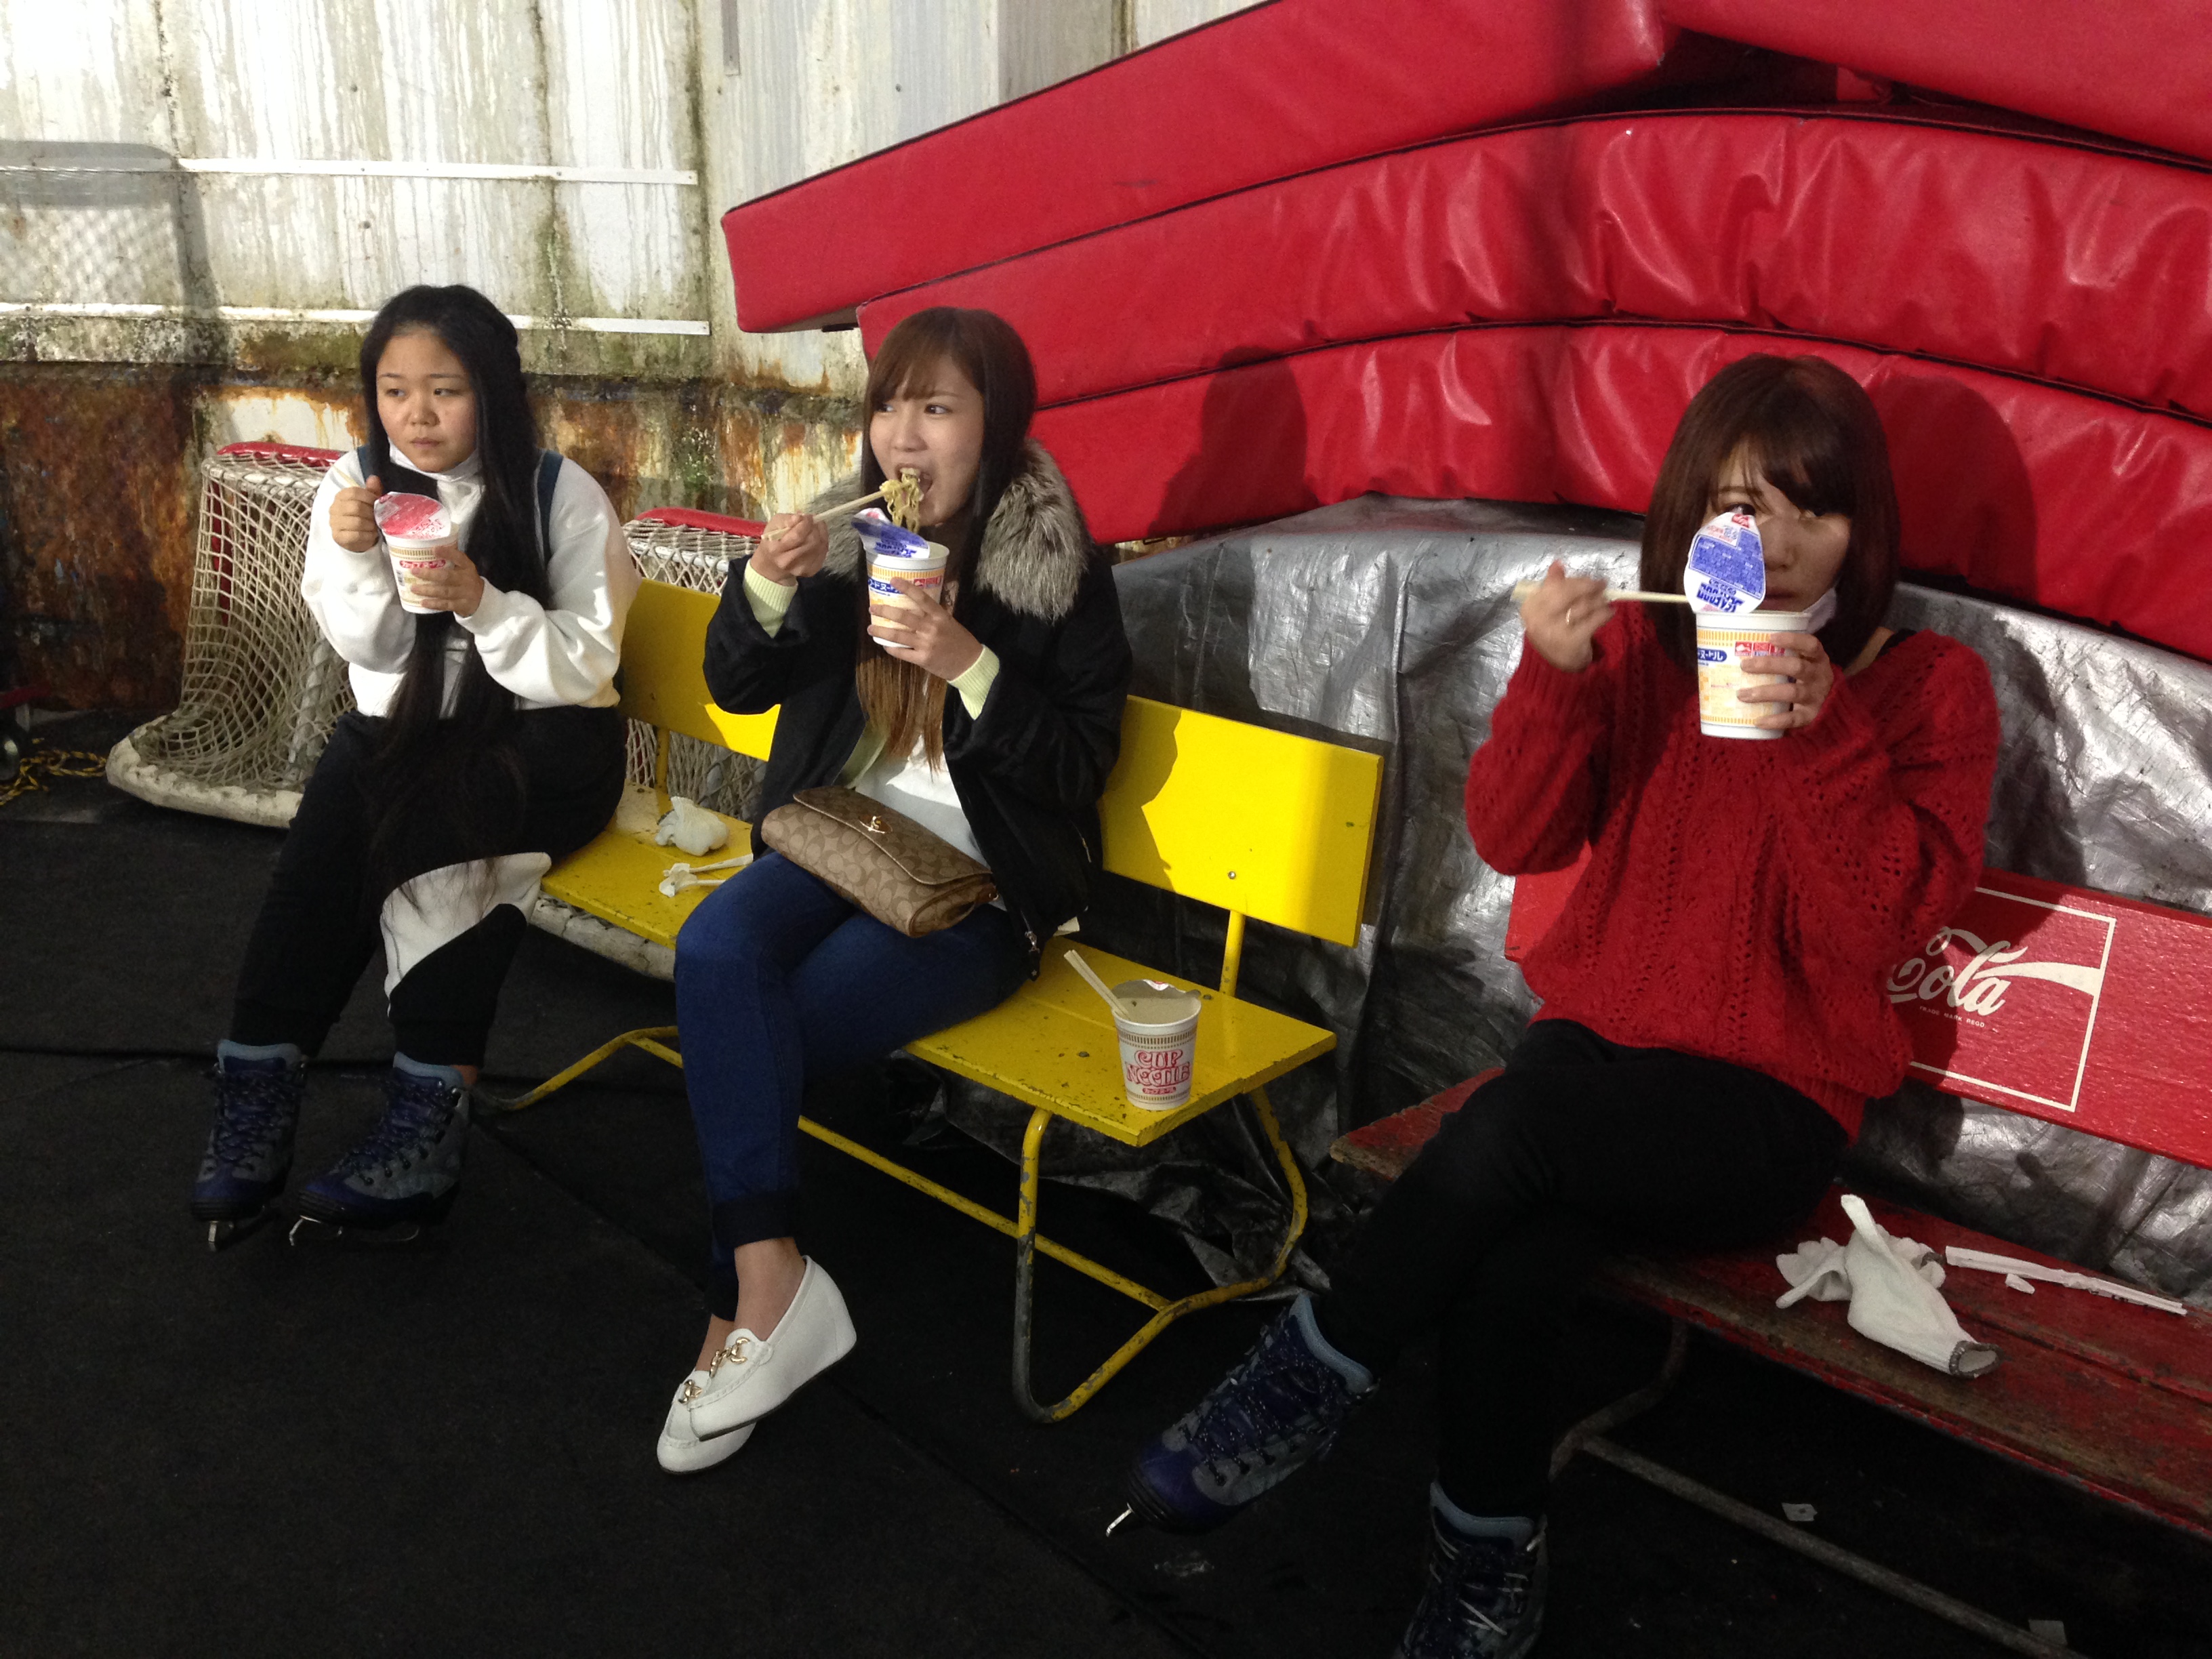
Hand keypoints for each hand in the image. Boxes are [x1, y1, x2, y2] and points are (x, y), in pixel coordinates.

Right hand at [331, 474, 382, 552]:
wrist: (358, 538)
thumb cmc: (364, 516)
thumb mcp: (369, 502)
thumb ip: (372, 490)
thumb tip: (374, 478)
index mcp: (341, 496)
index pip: (354, 492)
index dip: (369, 497)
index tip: (378, 504)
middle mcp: (335, 508)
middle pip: (356, 507)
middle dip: (371, 513)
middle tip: (379, 518)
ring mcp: (334, 523)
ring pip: (357, 522)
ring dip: (371, 525)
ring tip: (376, 527)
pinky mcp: (338, 537)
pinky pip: (356, 535)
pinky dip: (368, 535)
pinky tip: (372, 535)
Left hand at [403, 541, 485, 617]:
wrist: (482, 600)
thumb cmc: (466, 580)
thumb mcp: (463, 568)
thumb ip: (450, 561)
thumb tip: (426, 551)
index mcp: (467, 567)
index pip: (459, 557)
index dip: (447, 553)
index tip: (434, 549)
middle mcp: (467, 579)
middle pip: (447, 576)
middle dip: (429, 574)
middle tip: (414, 571)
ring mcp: (465, 593)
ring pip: (444, 591)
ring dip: (427, 590)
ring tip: (413, 588)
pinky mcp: (461, 605)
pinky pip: (445, 605)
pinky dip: (434, 604)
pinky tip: (423, 602)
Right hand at [752, 513, 825, 584]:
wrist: (773, 563)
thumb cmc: (774, 539)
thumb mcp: (774, 525)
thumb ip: (787, 520)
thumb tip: (800, 517)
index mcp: (776, 549)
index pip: (798, 535)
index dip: (806, 523)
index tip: (808, 516)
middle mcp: (788, 561)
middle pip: (812, 542)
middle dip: (815, 528)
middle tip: (813, 522)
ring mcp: (800, 568)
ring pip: (820, 547)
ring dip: (821, 533)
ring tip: (815, 528)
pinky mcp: (810, 571)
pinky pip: (823, 553)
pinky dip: (823, 542)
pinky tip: (817, 538)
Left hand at [868, 580, 982, 680]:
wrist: (969, 664)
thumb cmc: (959, 640)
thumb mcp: (950, 622)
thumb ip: (934, 614)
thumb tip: (918, 602)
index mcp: (940, 616)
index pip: (922, 598)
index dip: (907, 588)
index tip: (893, 580)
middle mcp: (931, 628)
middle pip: (903, 617)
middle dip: (885, 611)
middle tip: (873, 608)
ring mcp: (926, 644)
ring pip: (898, 636)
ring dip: (881, 632)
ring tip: (870, 629)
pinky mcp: (922, 659)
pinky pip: (902, 653)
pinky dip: (891, 649)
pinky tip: (884, 645)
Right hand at [1520, 561, 1613, 672]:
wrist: (1555, 666)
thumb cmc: (1552, 632)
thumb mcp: (1547, 610)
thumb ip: (1551, 586)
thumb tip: (1557, 563)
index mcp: (1530, 607)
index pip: (1554, 586)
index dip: (1575, 581)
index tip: (1588, 580)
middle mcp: (1539, 619)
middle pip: (1568, 593)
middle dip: (1588, 586)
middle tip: (1602, 583)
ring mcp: (1555, 631)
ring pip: (1583, 606)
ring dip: (1599, 600)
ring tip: (1606, 599)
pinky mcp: (1572, 641)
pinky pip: (1593, 621)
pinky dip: (1605, 614)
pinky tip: (1610, 612)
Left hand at [1738, 631, 1835, 730]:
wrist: (1830, 706)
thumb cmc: (1805, 678)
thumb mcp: (1801, 663)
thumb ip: (1781, 656)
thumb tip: (1739, 652)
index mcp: (1817, 659)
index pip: (1811, 645)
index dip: (1793, 640)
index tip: (1771, 638)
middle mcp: (1819, 676)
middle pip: (1797, 667)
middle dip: (1769, 665)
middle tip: (1744, 665)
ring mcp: (1816, 696)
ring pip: (1792, 692)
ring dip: (1765, 693)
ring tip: (1742, 694)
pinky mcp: (1811, 715)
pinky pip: (1793, 719)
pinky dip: (1775, 720)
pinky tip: (1758, 721)